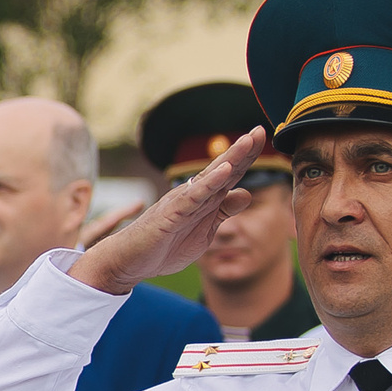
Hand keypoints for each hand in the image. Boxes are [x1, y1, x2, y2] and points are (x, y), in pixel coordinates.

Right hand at [71, 129, 269, 295]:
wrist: (129, 260)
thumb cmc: (164, 245)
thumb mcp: (205, 230)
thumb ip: (223, 211)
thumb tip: (247, 194)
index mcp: (203, 199)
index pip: (228, 175)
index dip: (246, 158)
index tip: (262, 137)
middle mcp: (193, 195)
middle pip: (222, 169)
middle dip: (242, 150)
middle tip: (259, 130)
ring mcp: (182, 202)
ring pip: (210, 177)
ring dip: (230, 159)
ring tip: (247, 141)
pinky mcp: (172, 214)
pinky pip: (193, 197)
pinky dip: (209, 184)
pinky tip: (224, 170)